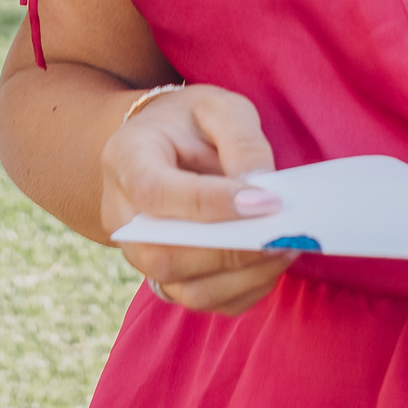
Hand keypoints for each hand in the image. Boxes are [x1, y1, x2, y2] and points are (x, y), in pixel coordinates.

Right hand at [102, 84, 300, 315]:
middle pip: (165, 254)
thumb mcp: (217, 107)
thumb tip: (263, 191)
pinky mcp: (164, 279)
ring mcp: (139, 254)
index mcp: (125, 159)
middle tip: (285, 233)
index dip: (210, 204)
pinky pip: (205, 300)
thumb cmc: (190, 122)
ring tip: (286, 247)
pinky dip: (245, 289)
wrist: (161, 144)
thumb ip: (241, 140)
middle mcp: (121, 216)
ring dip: (243, 276)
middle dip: (232, 250)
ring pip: (185, 289)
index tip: (266, 202)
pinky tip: (271, 261)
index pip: (155, 193)